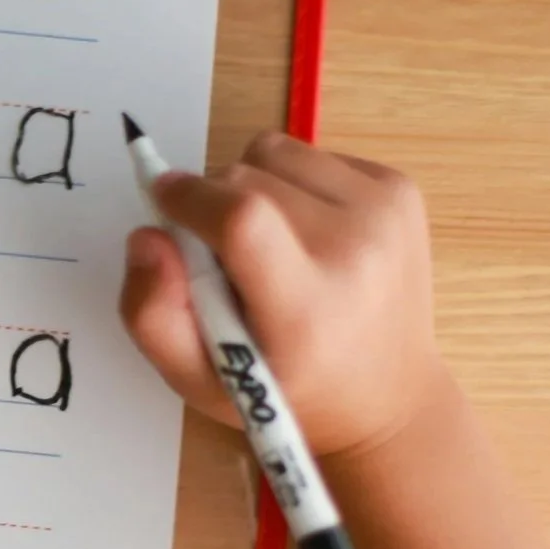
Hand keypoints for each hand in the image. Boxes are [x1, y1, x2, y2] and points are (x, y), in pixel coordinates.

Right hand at [118, 131, 449, 457]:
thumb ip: (152, 314)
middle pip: (248, 176)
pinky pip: (313, 154)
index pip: (242, 218)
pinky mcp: (401, 190)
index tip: (163, 200)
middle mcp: (357, 251)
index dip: (190, 197)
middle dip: (216, 202)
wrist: (389, 396)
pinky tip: (307, 234)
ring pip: (276, 151)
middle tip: (227, 254)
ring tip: (269, 241)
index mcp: (306, 308)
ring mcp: (387, 214)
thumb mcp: (199, 381)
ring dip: (253, 185)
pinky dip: (293, 182)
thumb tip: (148, 235)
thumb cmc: (285, 391)